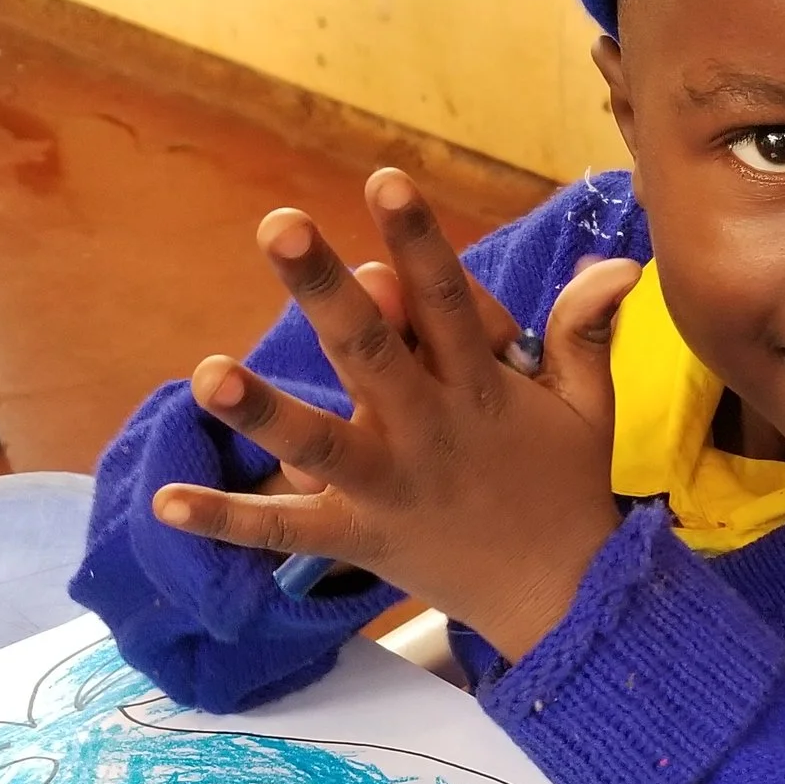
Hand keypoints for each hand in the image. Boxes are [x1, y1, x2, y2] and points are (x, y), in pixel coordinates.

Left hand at [154, 169, 642, 660]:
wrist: (568, 603)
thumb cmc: (570, 490)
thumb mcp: (588, 407)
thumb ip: (584, 331)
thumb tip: (619, 263)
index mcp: (480, 389)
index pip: (449, 301)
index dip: (418, 241)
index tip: (384, 180)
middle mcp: (428, 430)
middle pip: (371, 349)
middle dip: (325, 287)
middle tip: (277, 225)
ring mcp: (389, 487)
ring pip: (320, 442)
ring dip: (264, 408)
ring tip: (206, 375)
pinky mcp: (359, 541)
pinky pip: (284, 531)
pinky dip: (226, 519)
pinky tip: (165, 501)